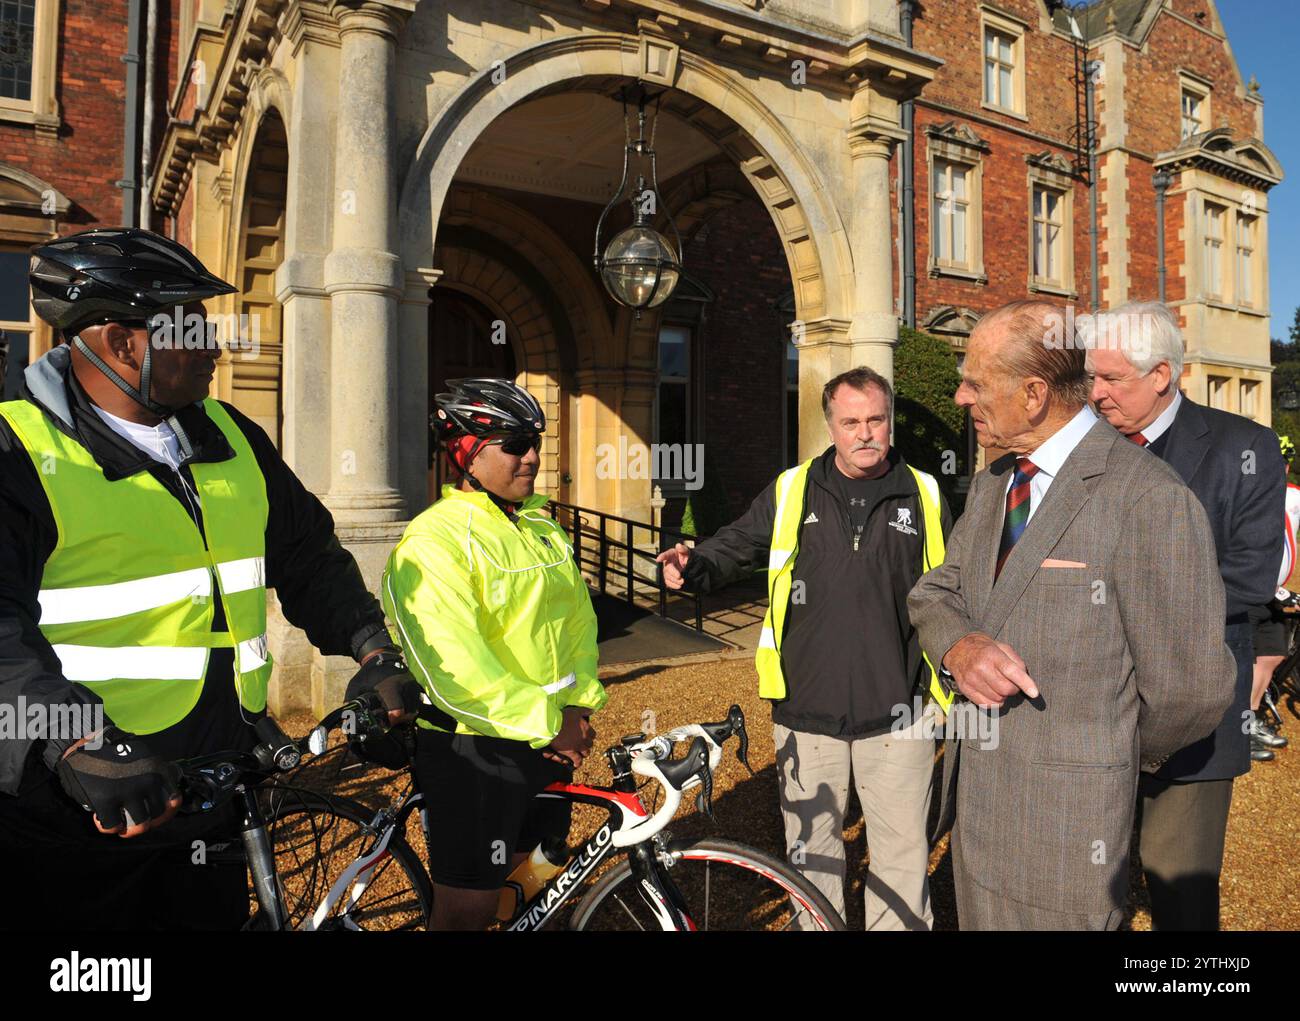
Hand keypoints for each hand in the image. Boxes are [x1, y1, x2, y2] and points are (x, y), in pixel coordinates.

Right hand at [56, 728, 181, 837]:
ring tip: (119, 821)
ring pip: (139, 826)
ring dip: (128, 828)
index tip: (153, 816)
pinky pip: (113, 827)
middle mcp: (148, 780)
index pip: (174, 801)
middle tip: (132, 818)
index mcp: (158, 769)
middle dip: (145, 820)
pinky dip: (108, 827)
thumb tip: (170, 798)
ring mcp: (127, 791)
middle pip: (157, 815)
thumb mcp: (142, 756)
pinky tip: (101, 817)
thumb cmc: (112, 755)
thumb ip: (157, 774)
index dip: (165, 812)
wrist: (80, 748)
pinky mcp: (106, 801)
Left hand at [348, 649, 422, 725]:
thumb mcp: (356, 685)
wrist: (382, 655)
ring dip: (405, 716)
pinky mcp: (417, 686)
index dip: (392, 720)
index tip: (386, 722)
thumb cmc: (368, 674)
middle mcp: (405, 686)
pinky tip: (401, 708)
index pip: (397, 710)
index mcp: (390, 687)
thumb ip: (351, 702)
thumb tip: (347, 721)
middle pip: (408, 713)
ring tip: (395, 715)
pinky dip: (410, 709)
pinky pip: (417, 703)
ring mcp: (412, 685)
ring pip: (414, 709)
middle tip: (389, 720)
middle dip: (399, 720)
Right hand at [545, 707, 596, 768]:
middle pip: (590, 744)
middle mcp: (584, 738)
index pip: (593, 735)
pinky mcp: (571, 752)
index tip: (587, 736)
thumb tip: (592, 710)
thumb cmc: (563, 716)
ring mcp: (578, 746)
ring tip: (581, 753)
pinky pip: (577, 760)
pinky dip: (578, 762)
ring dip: (584, 753)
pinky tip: (576, 764)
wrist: (553, 725)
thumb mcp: (576, 710)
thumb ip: (585, 710)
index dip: (590, 736)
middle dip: (587, 744)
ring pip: (586, 753)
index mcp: (586, 728)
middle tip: (583, 744)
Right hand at [656, 543, 691, 590]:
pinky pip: (668, 582)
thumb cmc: (687, 556)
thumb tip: (678, 545)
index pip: (666, 555)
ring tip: (682, 582)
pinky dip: (673, 585)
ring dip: (674, 580)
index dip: (662, 557)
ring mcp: (668, 571)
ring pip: (667, 577)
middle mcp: (668, 563)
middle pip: (667, 569)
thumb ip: (683, 549)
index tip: (658, 559)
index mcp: (671, 554)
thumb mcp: (687, 552)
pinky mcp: (669, 578)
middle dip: (673, 573)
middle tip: (680, 577)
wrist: (690, 565)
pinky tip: (679, 586)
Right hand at [942, 633, 1039, 707]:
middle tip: (1010, 683)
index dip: (1025, 683)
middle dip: (1013, 689)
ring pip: (997, 699)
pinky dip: (994, 702)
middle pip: (1006, 689)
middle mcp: (980, 667)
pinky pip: (986, 705)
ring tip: (998, 686)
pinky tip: (992, 693)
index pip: (1011, 671)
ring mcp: (971, 679)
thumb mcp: (1002, 647)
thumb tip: (1025, 679)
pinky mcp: (965, 689)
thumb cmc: (984, 649)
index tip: (1034, 693)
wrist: (957, 649)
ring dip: (1003, 696)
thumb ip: (1016, 661)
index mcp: (991, 654)